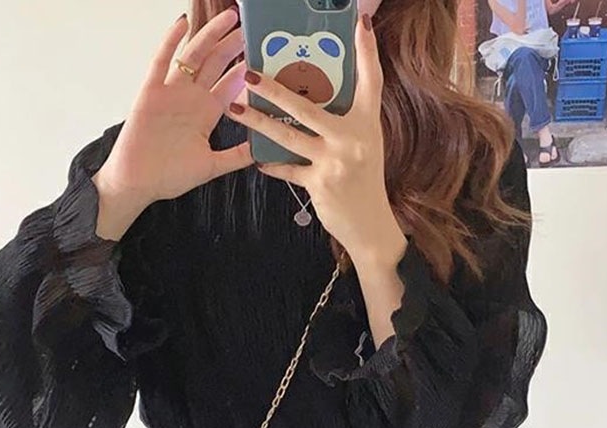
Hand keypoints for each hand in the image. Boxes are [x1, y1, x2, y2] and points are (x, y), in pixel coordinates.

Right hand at [98, 7, 253, 205]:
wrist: (138, 183)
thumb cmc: (169, 176)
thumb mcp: (212, 166)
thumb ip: (235, 156)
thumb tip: (261, 152)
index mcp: (206, 115)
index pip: (230, 86)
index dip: (245, 70)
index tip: (262, 55)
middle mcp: (190, 99)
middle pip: (216, 64)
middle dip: (233, 46)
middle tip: (250, 28)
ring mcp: (171, 93)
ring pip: (195, 56)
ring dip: (211, 36)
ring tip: (229, 18)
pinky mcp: (151, 92)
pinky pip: (161, 61)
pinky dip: (170, 42)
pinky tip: (182, 23)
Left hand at [224, 14, 405, 269]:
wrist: (370, 225)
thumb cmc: (365, 182)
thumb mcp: (366, 145)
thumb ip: (348, 121)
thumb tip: (323, 93)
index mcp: (368, 124)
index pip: (371, 80)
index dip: (366, 51)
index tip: (360, 22)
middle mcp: (353, 139)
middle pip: (307, 106)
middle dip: (275, 88)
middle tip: (249, 71)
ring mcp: (335, 162)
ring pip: (288, 135)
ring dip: (258, 121)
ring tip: (235, 108)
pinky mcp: (319, 183)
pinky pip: (288, 169)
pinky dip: (272, 164)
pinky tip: (257, 159)